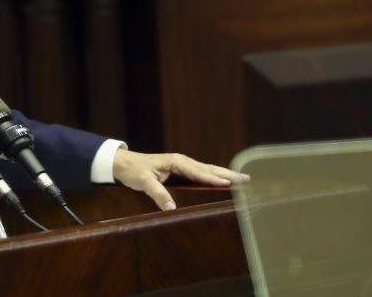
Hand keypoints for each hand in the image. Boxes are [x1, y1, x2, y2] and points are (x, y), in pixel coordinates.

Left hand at [112, 149, 249, 210]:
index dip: (213, 178)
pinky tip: (225, 182)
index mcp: (176, 162)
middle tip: (248, 179)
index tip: (228, 183)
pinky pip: (202, 174)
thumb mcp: (143, 182)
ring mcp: (183, 166)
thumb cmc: (134, 170)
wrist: (123, 163)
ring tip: (243, 180)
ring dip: (225, 175)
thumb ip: (157, 193)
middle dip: (228, 174)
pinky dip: (215, 177)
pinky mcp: (182, 171)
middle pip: (209, 169)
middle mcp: (182, 162)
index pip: (198, 172)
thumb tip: (171, 208)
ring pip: (208, 170)